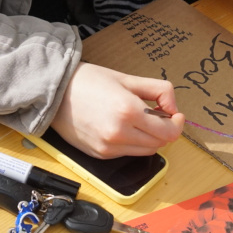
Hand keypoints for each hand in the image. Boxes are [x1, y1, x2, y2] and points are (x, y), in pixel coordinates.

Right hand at [49, 62, 184, 158]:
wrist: (54, 92)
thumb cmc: (88, 81)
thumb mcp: (128, 78)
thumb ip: (159, 91)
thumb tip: (173, 109)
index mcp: (128, 112)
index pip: (168, 132)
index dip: (177, 124)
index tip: (175, 115)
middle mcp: (119, 134)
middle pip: (159, 144)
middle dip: (164, 130)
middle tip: (157, 115)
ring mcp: (108, 148)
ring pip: (145, 151)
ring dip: (149, 138)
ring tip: (138, 120)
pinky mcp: (100, 155)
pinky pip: (127, 153)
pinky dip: (132, 142)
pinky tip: (121, 127)